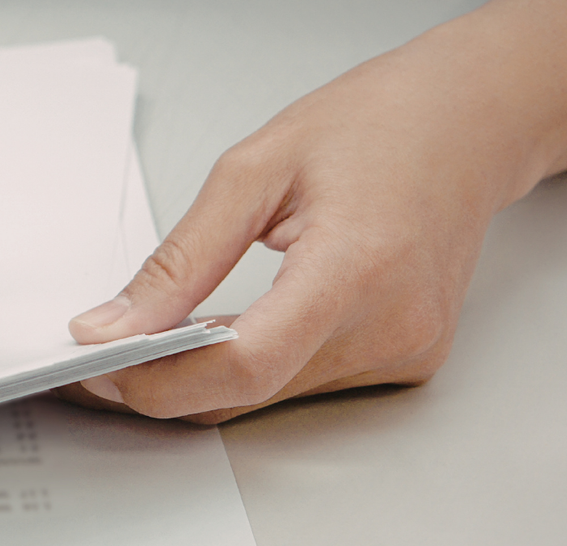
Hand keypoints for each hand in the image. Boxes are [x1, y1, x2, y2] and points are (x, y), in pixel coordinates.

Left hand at [57, 0, 566, 423]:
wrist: (466, 125)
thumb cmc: (376, 127)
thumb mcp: (253, 170)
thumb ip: (180, 260)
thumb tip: (113, 325)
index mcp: (357, 269)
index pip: (245, 365)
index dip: (160, 380)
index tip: (101, 366)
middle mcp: (391, 326)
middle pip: (248, 394)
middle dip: (161, 385)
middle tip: (99, 353)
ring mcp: (404, 352)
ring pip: (268, 399)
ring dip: (199, 380)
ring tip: (147, 340)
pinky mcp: (403, 362)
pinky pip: (300, 385)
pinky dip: (247, 369)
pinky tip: (214, 336)